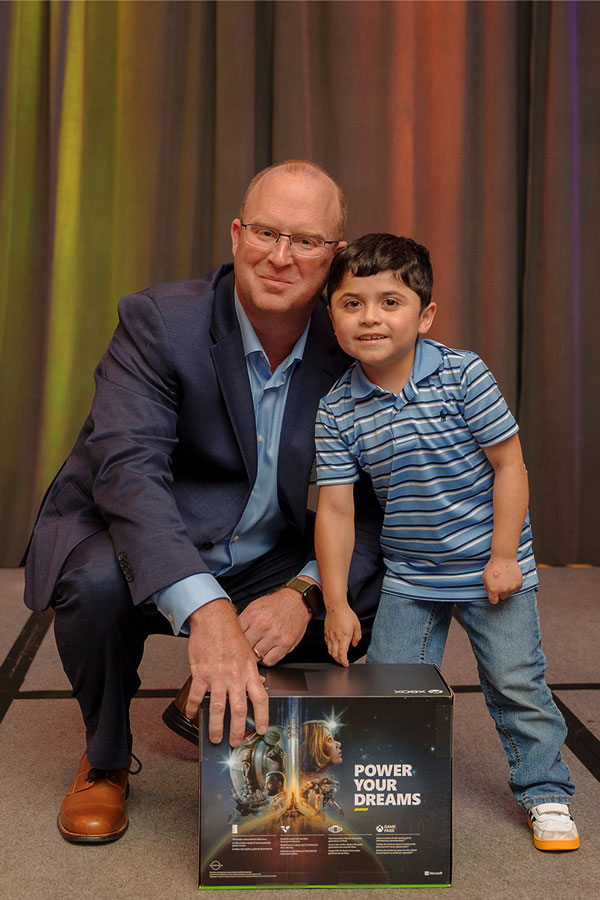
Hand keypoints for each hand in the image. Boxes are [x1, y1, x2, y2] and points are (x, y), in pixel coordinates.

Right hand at [185, 598, 267, 745]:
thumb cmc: (231, 634)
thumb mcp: (247, 652)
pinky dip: (193, 708)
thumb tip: (257, 687)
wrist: (214, 619)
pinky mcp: (201, 673)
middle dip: (237, 730)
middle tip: (234, 742)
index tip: (260, 730)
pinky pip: (197, 696)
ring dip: (216, 726)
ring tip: (215, 737)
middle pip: (238, 710)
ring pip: (218, 708)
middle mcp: (235, 676)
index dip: (262, 717)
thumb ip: (251, 672)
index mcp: (249, 671)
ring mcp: (218, 676)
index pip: (260, 699)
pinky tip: (191, 715)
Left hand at [237, 587, 311, 665]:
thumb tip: (232, 635)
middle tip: (245, 649)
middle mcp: (262, 625)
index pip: (235, 635)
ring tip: (257, 649)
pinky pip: (270, 661)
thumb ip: (243, 621)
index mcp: (252, 615)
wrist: (297, 601)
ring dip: (255, 655)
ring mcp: (274, 636)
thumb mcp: (254, 606)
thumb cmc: (275, 604)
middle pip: (244, 647)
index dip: (233, 641)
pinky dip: (267, 659)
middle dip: (243, 649)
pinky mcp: (285, 644)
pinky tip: (267, 652)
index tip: (234, 644)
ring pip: (256, 656)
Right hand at [324, 605, 361, 666]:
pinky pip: (327, 644)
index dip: (343, 662)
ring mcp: (329, 636)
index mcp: (344, 638)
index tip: (346, 664)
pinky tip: (334, 647)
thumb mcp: (357, 626)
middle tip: (343, 662)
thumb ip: (357, 637)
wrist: (336, 606)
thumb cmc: (346, 614)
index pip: (342, 654)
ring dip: (334, 656)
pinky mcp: (326, 633)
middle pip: (334, 655)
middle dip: (339, 661)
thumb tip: (354, 644)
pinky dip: (330, 649)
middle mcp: (335, 638)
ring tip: (339, 656)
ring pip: (329, 651)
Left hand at [482, 556, 522, 604]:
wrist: (504, 558)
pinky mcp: (519, 584)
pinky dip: (514, 585)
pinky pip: (516, 589)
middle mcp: (503, 590)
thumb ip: (487, 587)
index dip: (493, 597)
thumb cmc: (493, 566)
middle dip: (500, 592)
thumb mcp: (485, 577)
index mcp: (493, 589)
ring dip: (507, 589)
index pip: (493, 601)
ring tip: (505, 579)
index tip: (494, 594)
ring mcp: (512, 587)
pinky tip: (510, 578)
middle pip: (502, 597)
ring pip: (509, 593)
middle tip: (499, 583)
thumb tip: (491, 593)